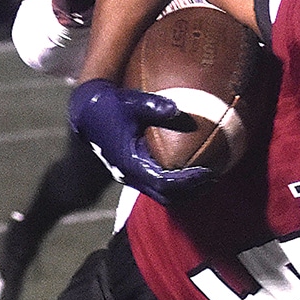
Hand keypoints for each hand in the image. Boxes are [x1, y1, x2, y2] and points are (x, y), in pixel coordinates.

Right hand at [68, 78, 211, 203]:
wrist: (86, 113)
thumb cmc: (108, 105)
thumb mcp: (129, 102)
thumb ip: (152, 106)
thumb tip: (177, 109)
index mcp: (130, 163)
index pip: (164, 182)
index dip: (188, 181)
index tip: (208, 172)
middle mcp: (131, 175)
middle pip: (167, 196)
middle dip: (192, 190)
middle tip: (213, 177)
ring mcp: (132, 177)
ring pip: (163, 195)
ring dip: (185, 190)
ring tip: (206, 177)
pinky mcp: (134, 173)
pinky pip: (158, 186)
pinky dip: (176, 183)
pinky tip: (191, 170)